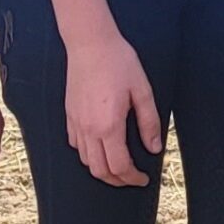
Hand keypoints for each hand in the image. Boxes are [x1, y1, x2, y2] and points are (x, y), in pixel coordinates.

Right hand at [64, 33, 159, 186]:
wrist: (90, 42)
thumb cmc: (118, 61)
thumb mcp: (142, 90)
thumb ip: (149, 122)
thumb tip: (154, 147)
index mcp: (109, 125)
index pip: (120, 166)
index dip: (133, 178)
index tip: (143, 178)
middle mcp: (89, 129)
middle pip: (100, 170)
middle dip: (117, 181)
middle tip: (132, 178)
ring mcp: (76, 122)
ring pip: (85, 160)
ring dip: (102, 169)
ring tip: (117, 166)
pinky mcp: (69, 114)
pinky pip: (76, 144)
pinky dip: (87, 154)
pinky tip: (99, 147)